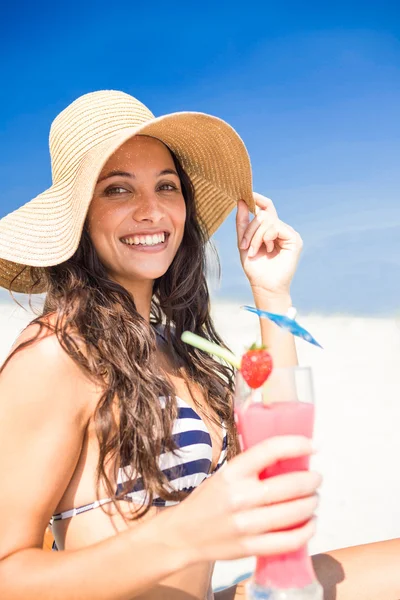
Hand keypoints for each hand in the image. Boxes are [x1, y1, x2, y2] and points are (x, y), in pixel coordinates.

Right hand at [159, 435, 320, 562]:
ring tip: (313, 500)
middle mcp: (239, 496)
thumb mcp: (224, 474)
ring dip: (311, 504)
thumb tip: (289, 456)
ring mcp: (245, 524)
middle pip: (290, 485)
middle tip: (316, 479)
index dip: (297, 445)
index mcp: (232, 472)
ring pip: (294, 512)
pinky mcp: (250, 547)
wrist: (183, 534)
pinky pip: (289, 541)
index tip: (313, 446)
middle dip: (312, 480)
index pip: (270, 450)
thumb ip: (252, 466)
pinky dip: (306, 531)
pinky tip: (310, 524)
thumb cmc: (208, 500)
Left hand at [236, 193, 302, 296]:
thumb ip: (243, 223)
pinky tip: (267, 250)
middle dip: (250, 229)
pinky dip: (266, 237)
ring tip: (254, 251)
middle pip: (264, 214)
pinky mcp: (295, 239)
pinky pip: (276, 227)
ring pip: (268, 220)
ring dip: (256, 236)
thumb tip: (241, 201)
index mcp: (270, 229)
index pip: (266, 208)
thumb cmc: (254, 267)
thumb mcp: (243, 242)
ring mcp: (288, 233)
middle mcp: (281, 229)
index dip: (258, 199)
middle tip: (245, 245)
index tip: (246, 192)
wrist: (263, 286)